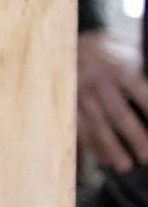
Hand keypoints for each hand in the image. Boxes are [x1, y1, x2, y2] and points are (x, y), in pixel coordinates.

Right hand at [79, 29, 147, 172]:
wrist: (66, 40)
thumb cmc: (107, 48)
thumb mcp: (127, 46)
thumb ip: (143, 61)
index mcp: (119, 67)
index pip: (141, 93)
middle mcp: (98, 82)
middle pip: (118, 114)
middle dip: (134, 137)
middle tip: (147, 156)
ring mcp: (80, 94)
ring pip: (96, 124)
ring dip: (111, 147)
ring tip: (125, 166)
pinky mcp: (69, 102)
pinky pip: (79, 127)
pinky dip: (91, 144)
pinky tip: (104, 158)